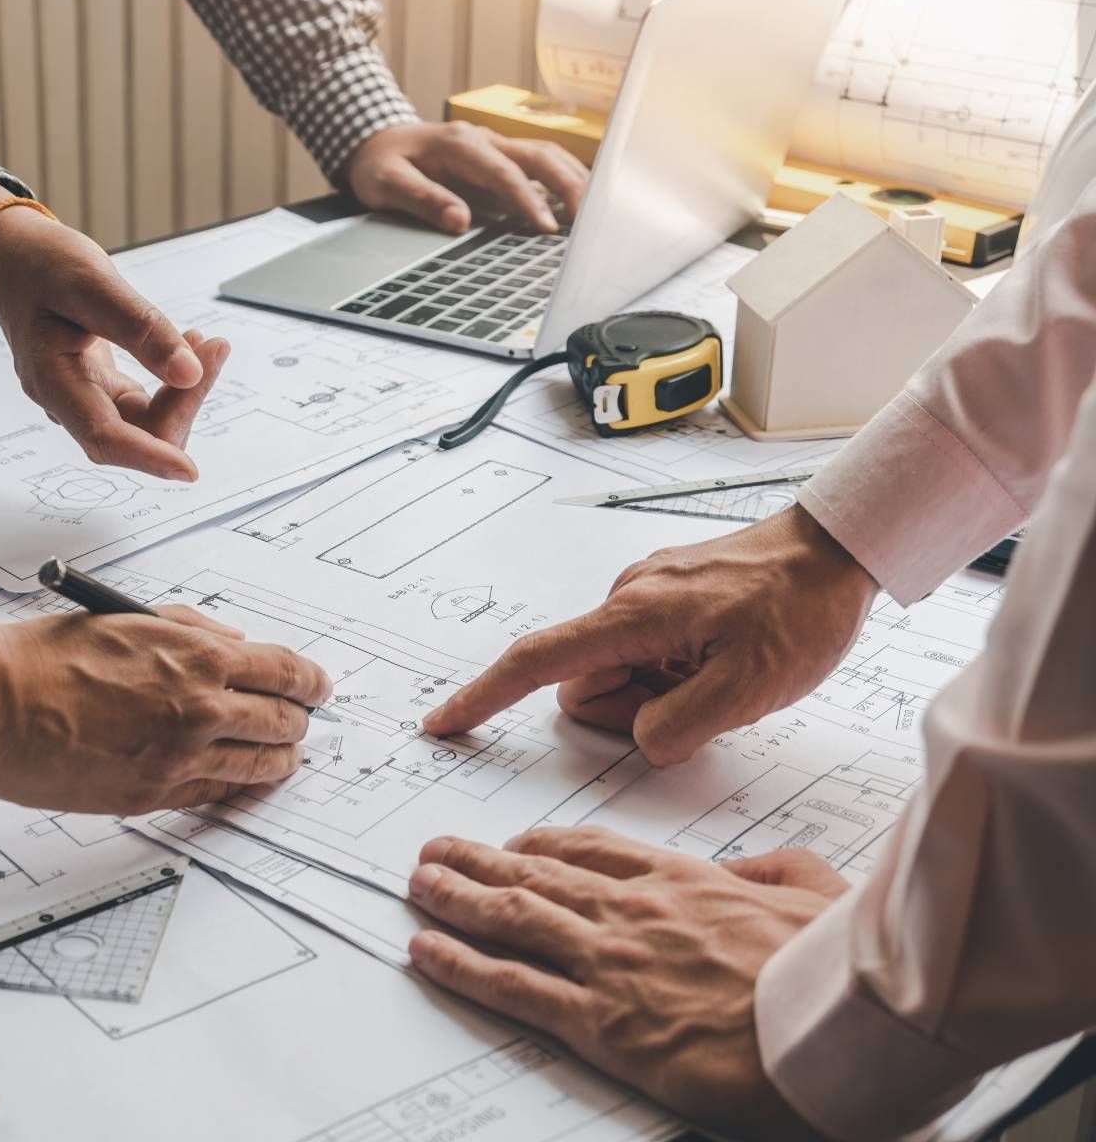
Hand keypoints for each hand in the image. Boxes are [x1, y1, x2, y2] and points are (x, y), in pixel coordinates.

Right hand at [0, 184, 223, 480]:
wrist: (13, 259)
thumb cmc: (40, 266)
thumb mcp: (92, 284)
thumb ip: (140, 329)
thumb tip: (189, 373)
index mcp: (51, 379)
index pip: (103, 437)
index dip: (148, 457)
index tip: (189, 470)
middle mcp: (65, 400)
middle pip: (133, 433)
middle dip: (182, 404)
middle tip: (213, 349)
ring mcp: (82, 397)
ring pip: (144, 423)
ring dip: (183, 393)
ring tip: (205, 342)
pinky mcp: (98, 388)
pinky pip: (143, 404)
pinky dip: (173, 382)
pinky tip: (189, 346)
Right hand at [0, 604, 333, 813]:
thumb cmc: (45, 655)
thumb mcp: (128, 619)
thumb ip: (191, 629)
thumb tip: (235, 644)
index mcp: (196, 656)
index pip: (286, 672)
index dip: (312, 682)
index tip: (319, 687)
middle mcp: (198, 709)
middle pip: (283, 723)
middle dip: (299, 722)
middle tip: (301, 723)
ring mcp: (177, 759)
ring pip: (258, 767)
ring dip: (278, 760)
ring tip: (282, 756)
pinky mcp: (150, 795)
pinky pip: (214, 796)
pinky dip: (236, 787)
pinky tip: (239, 781)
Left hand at [344, 121, 588, 234]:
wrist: (376, 142)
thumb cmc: (380, 164)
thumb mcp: (386, 183)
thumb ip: (422, 199)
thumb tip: (461, 220)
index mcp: (458, 144)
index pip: (504, 171)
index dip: (528, 199)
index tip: (546, 227)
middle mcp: (483, 140)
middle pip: (539, 155)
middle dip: (568, 184)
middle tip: (587, 220)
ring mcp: (495, 148)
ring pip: (546, 156)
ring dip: (573, 180)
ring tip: (593, 214)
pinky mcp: (500, 160)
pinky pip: (539, 167)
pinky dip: (563, 182)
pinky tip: (578, 205)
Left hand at [407, 827, 849, 1140]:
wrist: (839, 1033)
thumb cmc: (838, 973)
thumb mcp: (819, 893)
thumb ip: (774, 871)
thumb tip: (744, 868)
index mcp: (684, 881)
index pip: (594, 850)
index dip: (543, 844)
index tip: (515, 842)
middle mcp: (634, 912)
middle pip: (536, 874)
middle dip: (478, 859)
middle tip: (436, 850)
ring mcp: (611, 963)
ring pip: (511, 916)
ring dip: (455, 897)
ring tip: (417, 883)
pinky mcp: (600, 1022)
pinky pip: (513, 986)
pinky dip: (461, 964)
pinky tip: (427, 949)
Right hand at [425, 507, 877, 764]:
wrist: (840, 546)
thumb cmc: (801, 607)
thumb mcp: (749, 689)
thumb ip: (677, 726)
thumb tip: (640, 739)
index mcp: (633, 617)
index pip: (535, 663)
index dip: (484, 697)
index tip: (444, 721)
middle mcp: (626, 599)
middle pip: (586, 685)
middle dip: (632, 712)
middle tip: (707, 701)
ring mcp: (646, 596)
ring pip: (620, 674)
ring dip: (660, 695)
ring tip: (725, 677)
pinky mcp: (667, 598)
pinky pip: (646, 654)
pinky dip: (675, 674)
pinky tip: (726, 660)